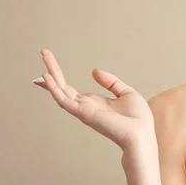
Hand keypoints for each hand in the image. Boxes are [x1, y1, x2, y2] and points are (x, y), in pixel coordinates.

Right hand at [33, 49, 154, 150]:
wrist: (141, 133)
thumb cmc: (137, 118)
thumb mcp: (125, 93)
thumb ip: (110, 82)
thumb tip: (94, 71)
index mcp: (93, 102)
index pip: (69, 89)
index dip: (58, 78)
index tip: (48, 67)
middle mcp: (84, 106)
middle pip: (62, 86)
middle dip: (52, 69)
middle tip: (43, 51)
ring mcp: (82, 109)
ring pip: (60, 90)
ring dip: (51, 74)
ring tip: (44, 55)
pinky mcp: (84, 113)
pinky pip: (64, 100)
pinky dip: (54, 89)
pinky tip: (47, 77)